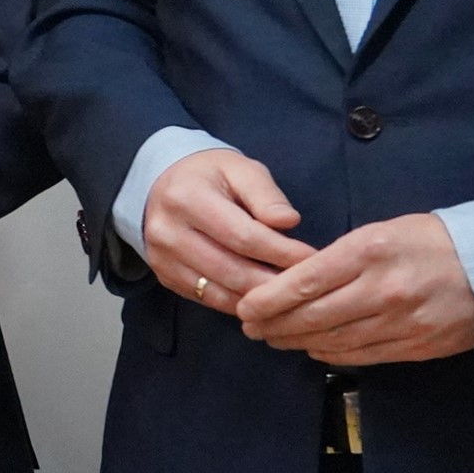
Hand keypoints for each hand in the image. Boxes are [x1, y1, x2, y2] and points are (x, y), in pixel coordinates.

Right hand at [140, 150, 315, 315]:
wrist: (164, 183)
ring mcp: (161, 258)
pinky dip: (239, 303)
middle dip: (274, 281)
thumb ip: (265, 194)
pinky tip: (262, 299)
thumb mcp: (240, 169)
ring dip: (259, 299)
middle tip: (307, 285)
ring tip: (289, 295)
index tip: (312, 258)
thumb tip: (289, 222)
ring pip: (219, 292)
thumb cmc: (210, 175)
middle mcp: (167, 231)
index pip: (243, 236)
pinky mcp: (165, 276)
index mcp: (186, 197)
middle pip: (231, 270)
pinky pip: (208, 299)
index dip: (281, 252)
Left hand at [234, 213, 473, 364]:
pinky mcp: (415, 347)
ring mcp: (400, 323)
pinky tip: (312, 348)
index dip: (269, 299)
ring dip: (296, 342)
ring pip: (333, 341)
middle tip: (251, 327)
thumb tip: (296, 280)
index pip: (305, 281)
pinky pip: (361, 356)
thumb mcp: (381, 231)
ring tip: (274, 338)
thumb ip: (340, 256)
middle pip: (312, 316)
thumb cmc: (430, 241)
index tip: (245, 306)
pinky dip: (330, 353)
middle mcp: (382, 290)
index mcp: (370, 252)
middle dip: (274, 325)